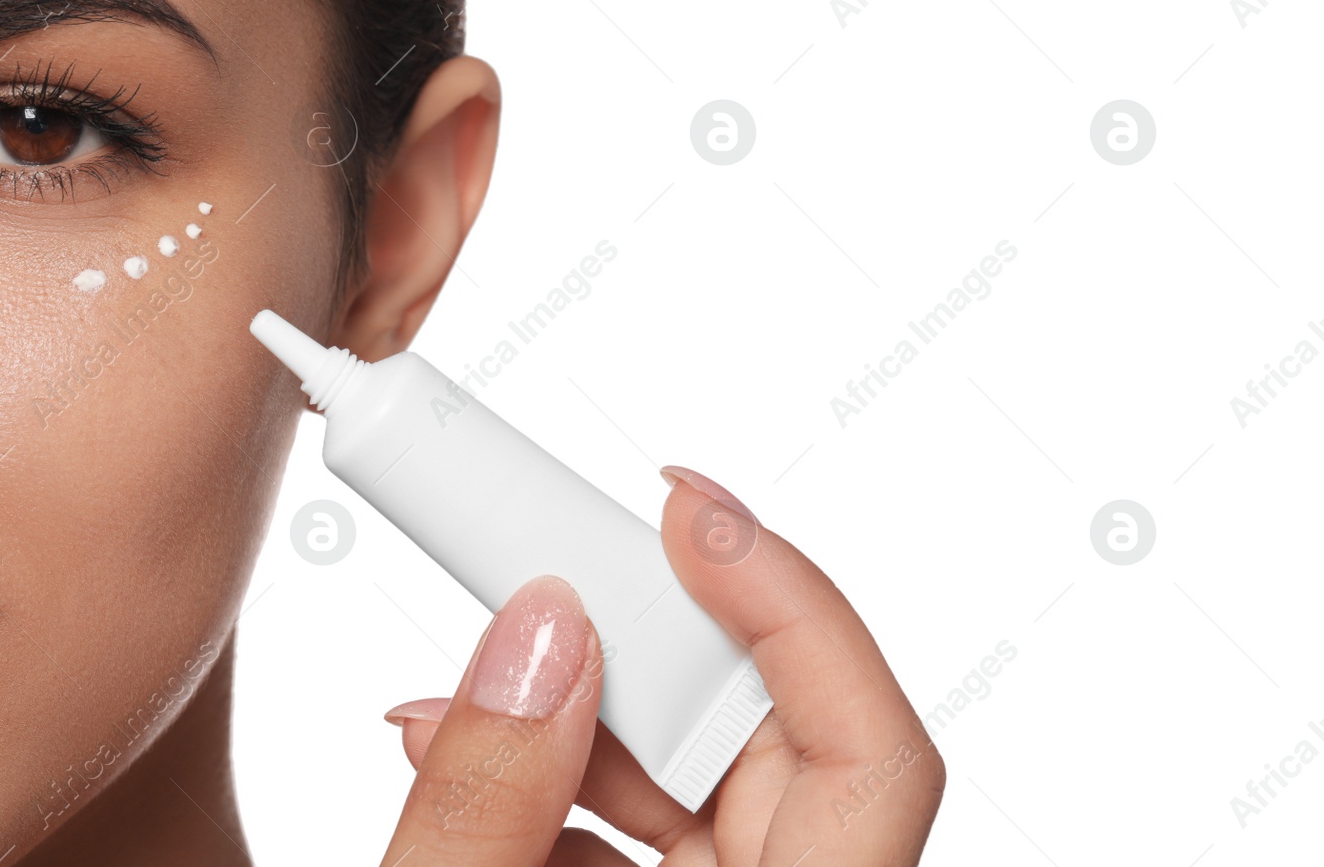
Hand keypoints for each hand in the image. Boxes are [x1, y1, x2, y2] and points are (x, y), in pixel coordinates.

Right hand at [378, 465, 945, 865]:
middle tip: (551, 564)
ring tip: (472, 667)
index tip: (689, 509)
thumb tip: (537, 628)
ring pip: (708, 778)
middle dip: (652, 641)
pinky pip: (656, 827)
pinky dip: (564, 778)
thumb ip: (486, 805)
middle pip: (778, 739)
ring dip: (587, 708)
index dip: (795, 609)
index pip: (873, 757)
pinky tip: (464, 751)